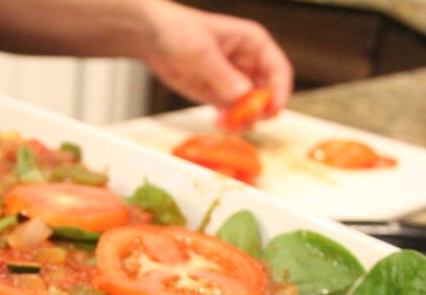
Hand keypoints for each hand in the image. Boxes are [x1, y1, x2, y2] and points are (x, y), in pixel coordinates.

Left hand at [141, 1, 292, 113]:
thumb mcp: (201, 52)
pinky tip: (219, 123)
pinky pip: (232, 112)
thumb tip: (242, 94)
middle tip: (246, 122)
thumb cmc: (179, 32)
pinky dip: (230, 121)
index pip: (278, 69)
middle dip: (260, 110)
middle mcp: (248, 63)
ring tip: (228, 125)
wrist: (152, 39)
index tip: (272, 111)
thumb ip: (222, 74)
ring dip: (244, 119)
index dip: (279, 92)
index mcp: (253, 44)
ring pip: (251, 106)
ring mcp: (234, 81)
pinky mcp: (218, 94)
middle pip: (267, 92)